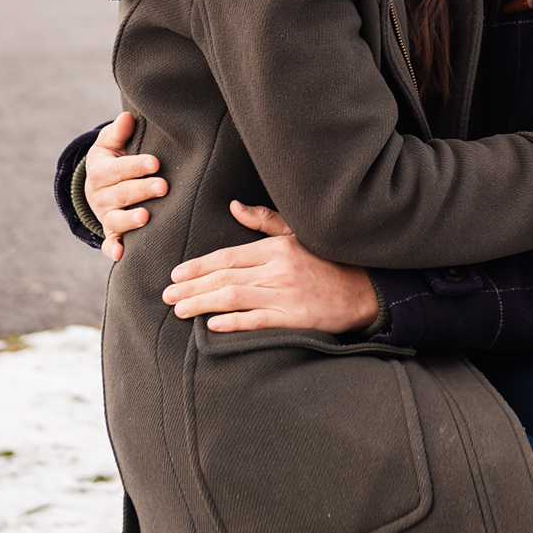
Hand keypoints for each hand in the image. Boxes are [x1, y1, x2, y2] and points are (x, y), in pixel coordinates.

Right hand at [85, 111, 168, 261]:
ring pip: (116, 220)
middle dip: (142, 190)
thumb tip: (127, 118)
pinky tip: (121, 254)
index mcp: (100, 171)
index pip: (118, 169)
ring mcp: (105, 216)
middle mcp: (100, 196)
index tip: (155, 163)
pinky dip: (113, 249)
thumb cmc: (113, 158)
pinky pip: (109, 244)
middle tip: (163, 187)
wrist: (101, 184)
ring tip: (146, 217)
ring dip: (130, 220)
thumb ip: (119, 132)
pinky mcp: (111, 233)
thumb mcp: (110, 143)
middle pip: (122, 194)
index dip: (136, 166)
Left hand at [161, 202, 379, 333]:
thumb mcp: (299, 233)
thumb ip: (265, 221)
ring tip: (180, 309)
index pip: (227, 256)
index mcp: (277, 248)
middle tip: (167, 295)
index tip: (176, 274)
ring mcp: (285, 296)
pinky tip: (211, 326)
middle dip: (191, 287)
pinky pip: (256, 321)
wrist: (366, 290)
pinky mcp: (294, 319)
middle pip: (224, 278)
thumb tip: (234, 207)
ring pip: (233, 299)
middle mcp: (278, 270)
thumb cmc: (331, 261)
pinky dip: (231, 323)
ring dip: (202, 304)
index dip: (198, 266)